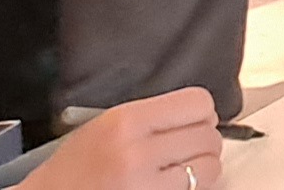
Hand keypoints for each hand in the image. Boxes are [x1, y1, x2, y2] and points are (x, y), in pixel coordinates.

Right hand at [29, 88, 223, 189]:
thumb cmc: (74, 167)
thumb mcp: (104, 126)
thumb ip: (150, 116)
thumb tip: (200, 114)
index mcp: (126, 120)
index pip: (197, 102)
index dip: (201, 112)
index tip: (193, 121)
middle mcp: (138, 150)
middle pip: (208, 135)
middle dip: (203, 141)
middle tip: (185, 149)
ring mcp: (146, 183)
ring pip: (210, 166)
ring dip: (202, 168)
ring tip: (181, 170)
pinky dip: (193, 188)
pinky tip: (173, 185)